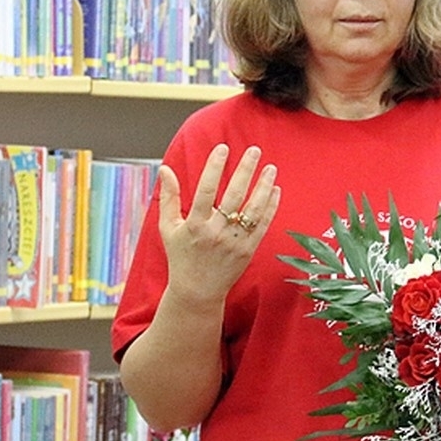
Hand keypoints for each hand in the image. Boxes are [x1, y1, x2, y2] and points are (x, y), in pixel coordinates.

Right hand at [156, 144, 280, 312]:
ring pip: (253, 210)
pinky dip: (270, 207)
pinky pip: (263, 225)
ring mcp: (234, 242)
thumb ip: (168, 197)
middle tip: (254, 150)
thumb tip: (165, 169)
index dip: (215, 167)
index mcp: (195, 224)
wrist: (197, 291)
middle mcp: (216, 232)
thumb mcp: (168, 228)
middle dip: (245, 170)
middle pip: (234, 196)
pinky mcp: (248, 250)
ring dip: (263, 187)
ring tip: (271, 167)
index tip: (223, 148)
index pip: (206, 190)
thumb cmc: (181, 257)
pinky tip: (275, 189)